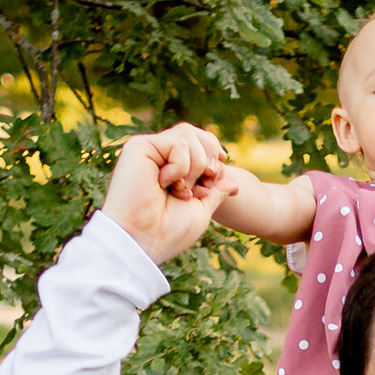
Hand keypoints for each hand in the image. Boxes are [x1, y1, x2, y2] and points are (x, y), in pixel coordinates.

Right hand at [103, 128, 235, 264]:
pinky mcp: (139, 147)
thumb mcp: (200, 210)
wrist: (142, 241)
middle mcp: (159, 156)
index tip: (212, 181)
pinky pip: (177, 143)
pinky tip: (164, 184)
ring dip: (195, 166)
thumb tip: (235, 182)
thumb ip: (216, 192)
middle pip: (196, 133)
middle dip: (209, 159)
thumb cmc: (167, 233)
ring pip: (188, 134)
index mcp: (172, 168)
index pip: (201, 143)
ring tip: (181, 190)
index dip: (215, 156)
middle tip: (201, 188)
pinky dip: (181, 167)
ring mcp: (149, 150)